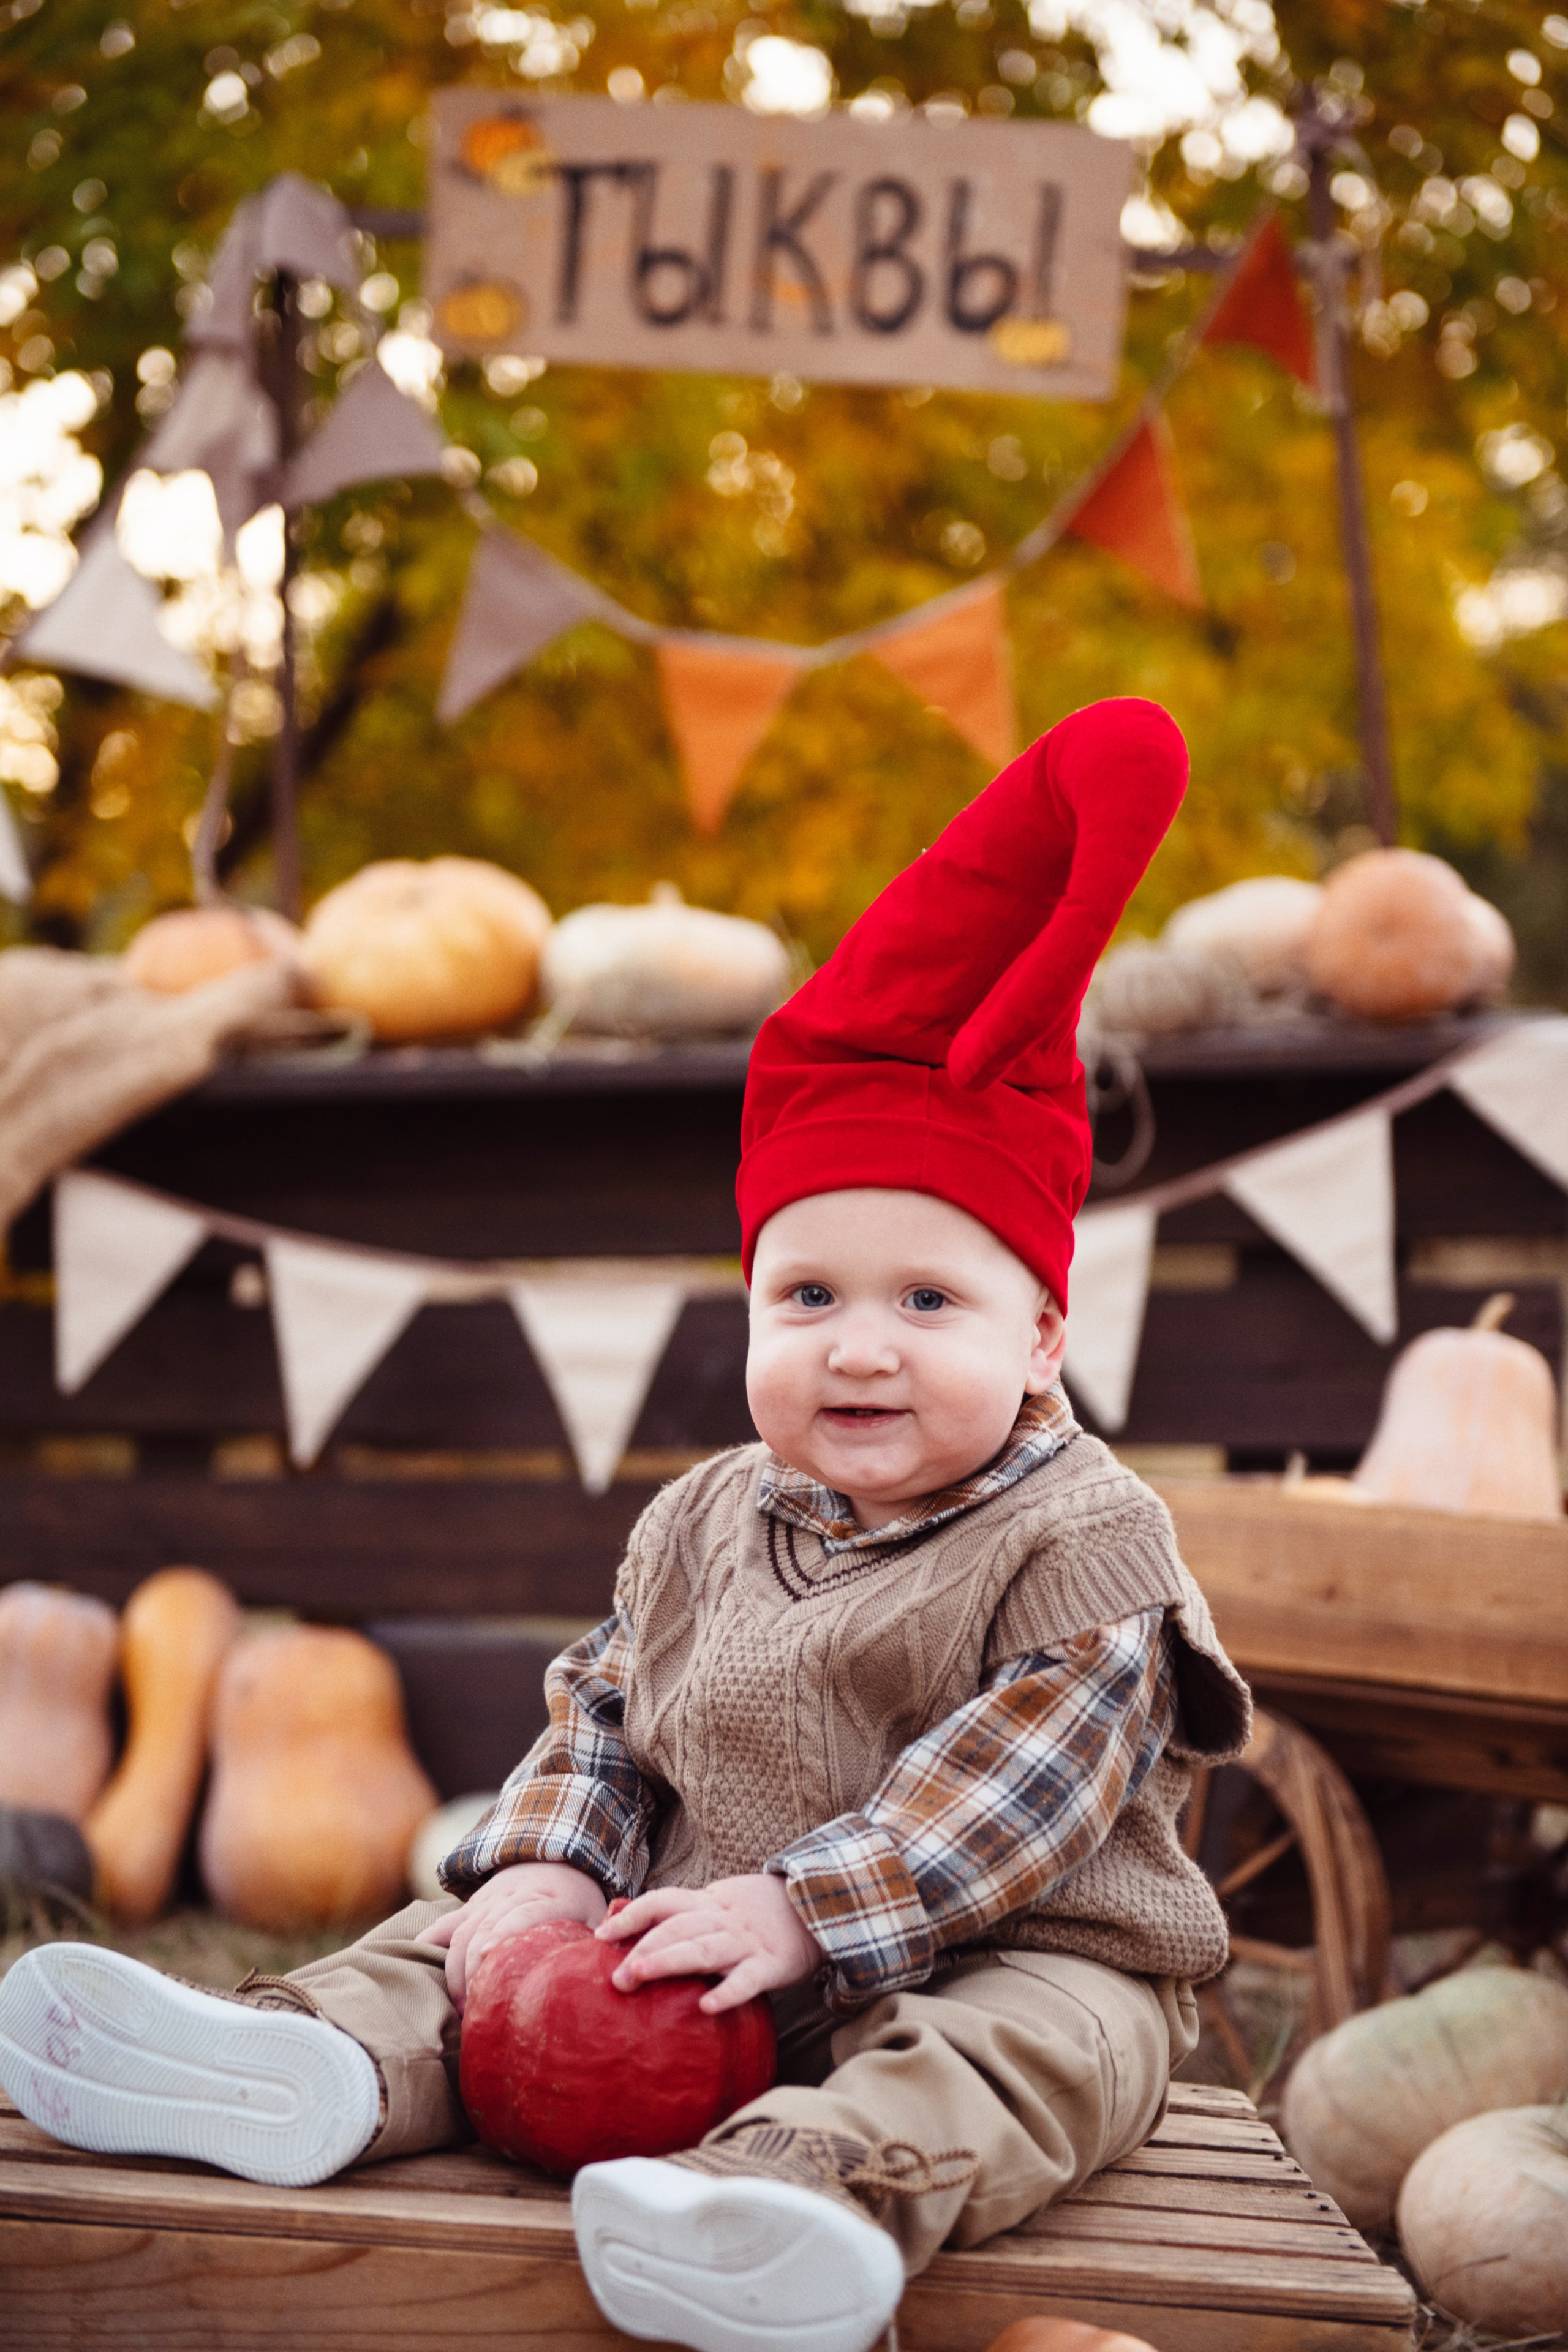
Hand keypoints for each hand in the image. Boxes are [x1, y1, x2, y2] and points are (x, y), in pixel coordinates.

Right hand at [417, 1861, 606, 2014]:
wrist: (557, 1857)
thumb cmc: (580, 1899)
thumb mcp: (597, 1914)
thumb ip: (601, 1942)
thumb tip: (608, 1976)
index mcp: (547, 1897)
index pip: (521, 1914)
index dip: (502, 1935)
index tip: (488, 1960)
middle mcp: (510, 1896)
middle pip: (483, 1931)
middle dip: (474, 1972)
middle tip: (477, 2011)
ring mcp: (486, 1901)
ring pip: (460, 1933)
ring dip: (455, 1972)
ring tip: (462, 2008)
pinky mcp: (470, 1908)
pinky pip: (443, 1925)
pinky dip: (429, 1946)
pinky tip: (423, 1974)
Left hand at [596, 1872, 819, 2013]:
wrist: (819, 1903)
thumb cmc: (759, 1914)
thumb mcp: (723, 1904)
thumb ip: (689, 1916)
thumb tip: (637, 1933)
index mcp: (710, 1903)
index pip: (663, 1901)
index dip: (630, 1915)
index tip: (600, 1935)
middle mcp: (724, 1919)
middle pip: (677, 1928)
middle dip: (642, 1948)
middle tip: (614, 1977)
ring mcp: (747, 1941)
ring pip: (703, 1949)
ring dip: (668, 1961)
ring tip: (637, 1976)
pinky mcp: (773, 1964)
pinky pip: (747, 1979)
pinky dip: (727, 1993)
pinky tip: (706, 2007)